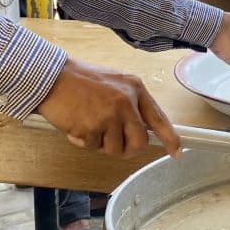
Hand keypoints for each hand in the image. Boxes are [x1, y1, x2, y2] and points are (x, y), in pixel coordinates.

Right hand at [36, 58, 180, 157]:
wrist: (53, 77)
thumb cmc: (80, 81)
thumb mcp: (114, 84)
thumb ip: (129, 104)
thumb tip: (141, 129)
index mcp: (135, 89)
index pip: (158, 118)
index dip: (169, 138)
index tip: (176, 152)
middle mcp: (126, 101)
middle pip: (139, 142)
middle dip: (126, 150)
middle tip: (111, 144)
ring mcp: (110, 115)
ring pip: (114, 149)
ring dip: (99, 144)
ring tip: (87, 124)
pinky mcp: (93, 127)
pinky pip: (92, 147)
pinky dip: (82, 141)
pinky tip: (75, 124)